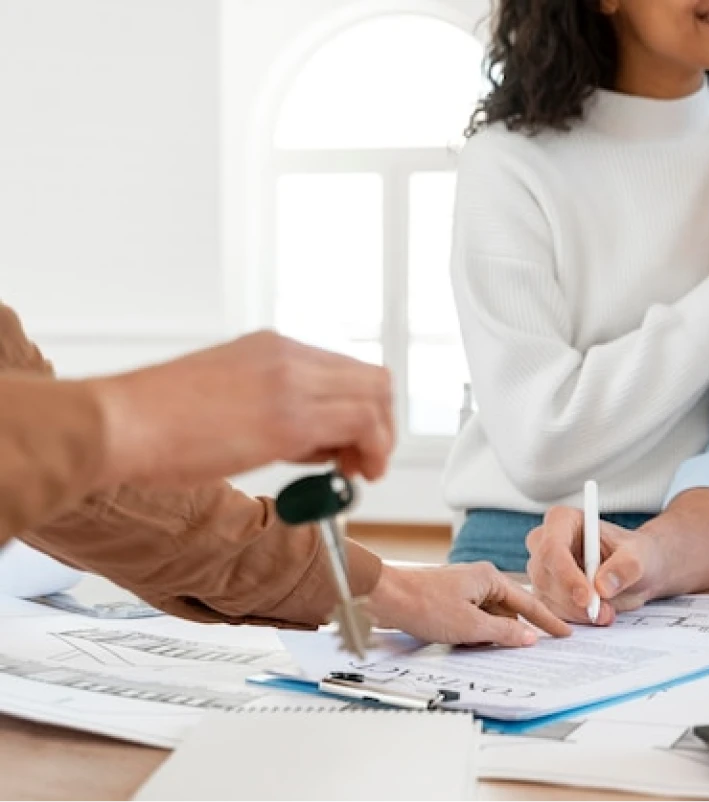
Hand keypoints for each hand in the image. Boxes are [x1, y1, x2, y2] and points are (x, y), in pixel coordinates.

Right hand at [89, 332, 394, 485]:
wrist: (118, 424)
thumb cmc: (154, 423)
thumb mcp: (225, 398)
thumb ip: (272, 408)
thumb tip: (310, 442)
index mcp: (270, 347)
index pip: (345, 370)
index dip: (360, 409)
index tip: (351, 444)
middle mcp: (288, 355)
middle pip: (372, 379)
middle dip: (380, 424)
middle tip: (364, 462)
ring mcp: (292, 382)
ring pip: (376, 396)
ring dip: (379, 439)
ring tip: (357, 472)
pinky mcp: (291, 417)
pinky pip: (362, 423)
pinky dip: (373, 449)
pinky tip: (351, 474)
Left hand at [365, 563, 571, 646]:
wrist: (385, 598)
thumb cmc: (424, 604)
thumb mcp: (471, 625)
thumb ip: (504, 632)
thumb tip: (528, 638)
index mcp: (490, 578)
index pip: (528, 603)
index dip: (548, 620)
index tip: (565, 632)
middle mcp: (480, 580)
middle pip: (510, 610)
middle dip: (518, 630)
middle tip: (537, 647)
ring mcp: (464, 590)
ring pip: (491, 617)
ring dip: (494, 634)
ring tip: (496, 648)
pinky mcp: (450, 601)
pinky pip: (474, 619)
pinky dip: (478, 633)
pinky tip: (472, 644)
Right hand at [526, 506, 665, 624]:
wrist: (635, 571)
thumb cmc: (634, 554)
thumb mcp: (638, 557)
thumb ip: (624, 568)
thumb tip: (602, 586)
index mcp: (563, 521)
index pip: (553, 547)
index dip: (566, 575)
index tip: (587, 597)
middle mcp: (545, 543)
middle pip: (545, 576)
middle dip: (573, 600)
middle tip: (604, 612)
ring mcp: (542, 569)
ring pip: (547, 598)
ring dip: (577, 612)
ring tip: (607, 611)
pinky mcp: (545, 592)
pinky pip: (551, 612)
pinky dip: (575, 619)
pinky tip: (598, 614)